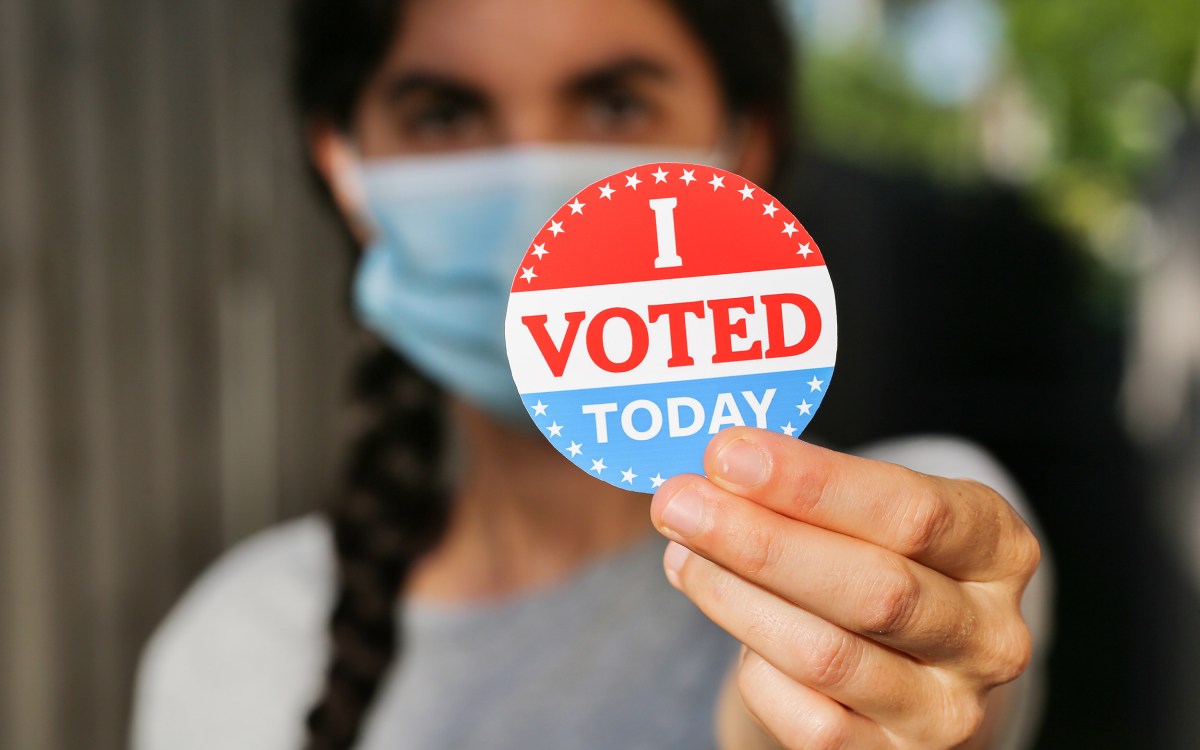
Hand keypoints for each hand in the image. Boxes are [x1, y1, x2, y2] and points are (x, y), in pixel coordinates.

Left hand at [649, 427, 1039, 748]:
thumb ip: (809, 492)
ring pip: (828, 656)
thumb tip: (714, 471)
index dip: (812, 482)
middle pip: (872, 589)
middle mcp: (990, 635)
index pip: (910, 512)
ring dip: (735, 597)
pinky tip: (726, 616)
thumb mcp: (871, 516)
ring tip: (682, 552)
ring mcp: (949, 712)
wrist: (906, 670)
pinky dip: (754, 667)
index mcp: (998, 548)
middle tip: (679, 502)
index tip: (728, 453)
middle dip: (759, 539)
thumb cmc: (875, 562)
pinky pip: (809, 722)